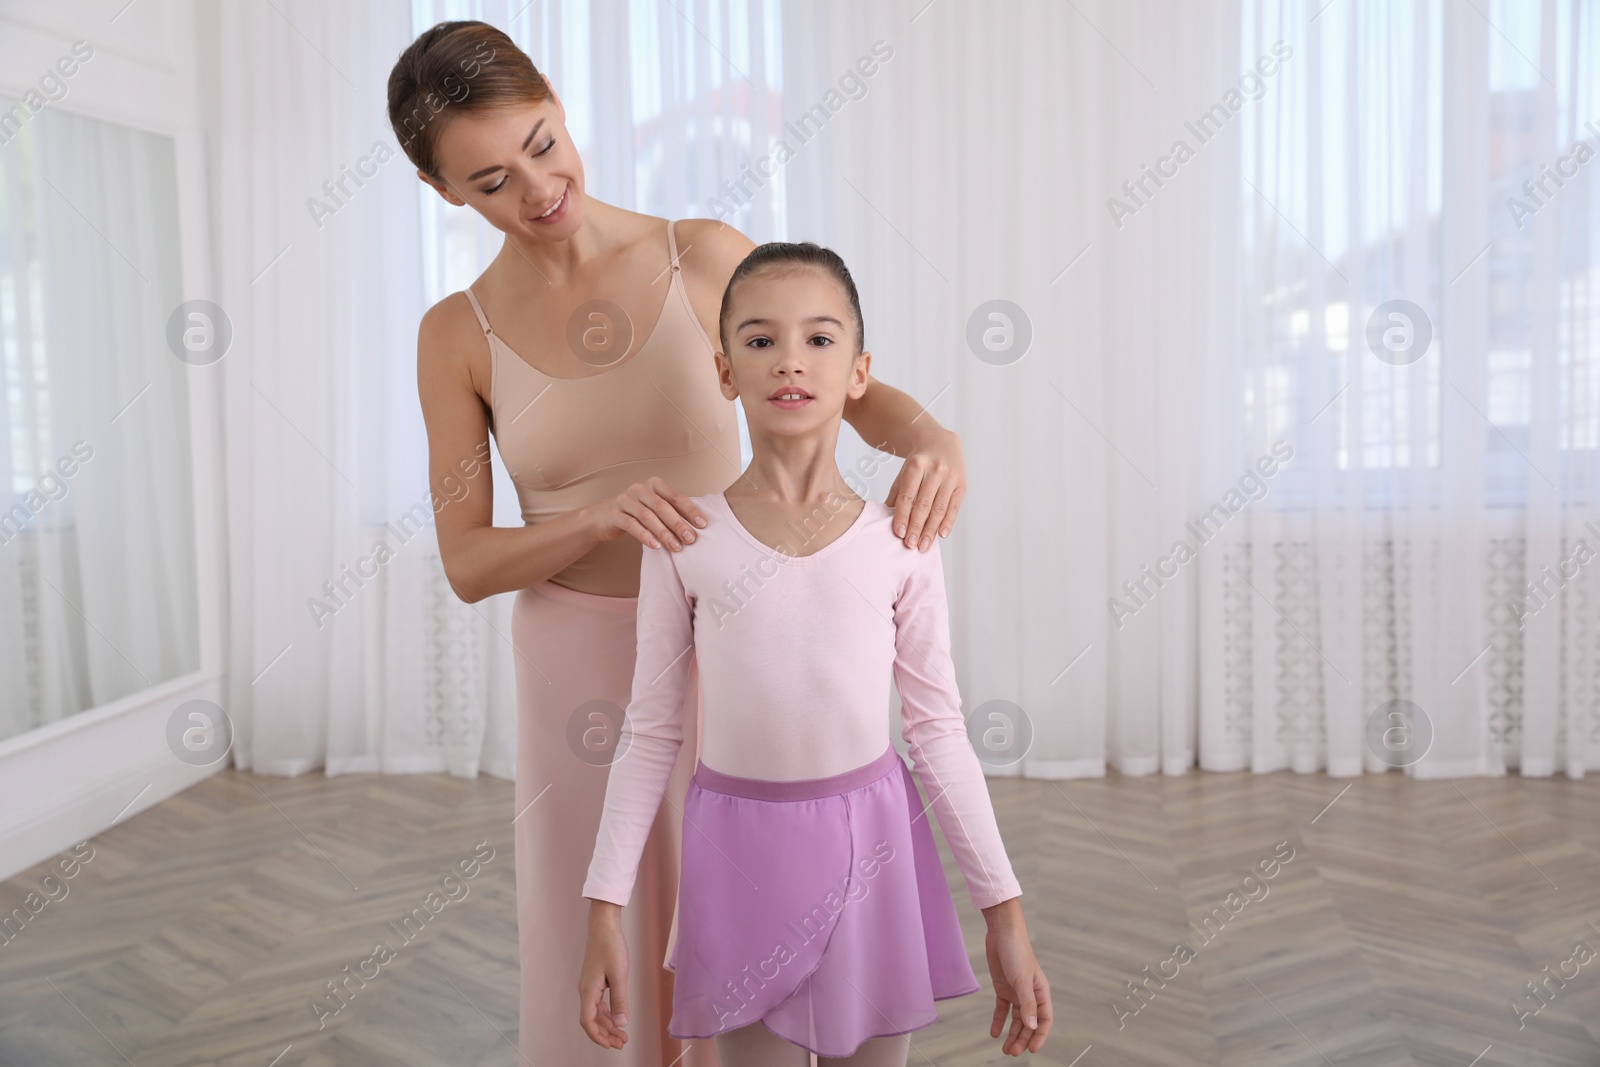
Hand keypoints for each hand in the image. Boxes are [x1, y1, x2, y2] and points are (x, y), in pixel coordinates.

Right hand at [578, 901, 629, 1047]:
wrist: (603, 925)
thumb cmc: (611, 946)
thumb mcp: (619, 974)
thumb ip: (620, 999)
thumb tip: (621, 1023)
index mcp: (588, 990)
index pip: (588, 1021)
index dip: (598, 1036)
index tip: (611, 1045)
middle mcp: (585, 990)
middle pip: (592, 1020)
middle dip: (606, 1034)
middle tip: (622, 1043)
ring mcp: (589, 985)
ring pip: (596, 1012)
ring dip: (608, 1025)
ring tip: (622, 1035)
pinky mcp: (595, 980)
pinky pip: (598, 1003)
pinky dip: (607, 1013)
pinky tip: (617, 1017)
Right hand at [591, 476, 707, 551]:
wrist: (603, 517)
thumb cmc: (637, 513)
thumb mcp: (654, 507)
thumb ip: (672, 511)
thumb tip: (698, 526)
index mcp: (654, 484)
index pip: (675, 496)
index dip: (690, 510)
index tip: (702, 525)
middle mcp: (639, 488)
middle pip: (662, 506)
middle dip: (678, 524)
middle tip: (691, 539)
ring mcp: (625, 500)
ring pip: (647, 516)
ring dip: (664, 533)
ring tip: (676, 547)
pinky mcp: (614, 514)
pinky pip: (631, 525)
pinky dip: (645, 536)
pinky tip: (655, 546)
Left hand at [886, 428, 964, 550]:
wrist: (941, 442)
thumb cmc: (919, 462)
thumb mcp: (904, 472)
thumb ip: (896, 493)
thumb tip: (886, 517)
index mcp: (916, 466)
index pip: (908, 496)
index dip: (903, 516)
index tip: (900, 534)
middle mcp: (935, 470)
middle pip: (923, 505)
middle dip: (917, 527)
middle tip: (911, 545)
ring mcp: (950, 477)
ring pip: (939, 509)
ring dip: (931, 530)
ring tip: (924, 546)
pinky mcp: (962, 484)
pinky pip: (954, 507)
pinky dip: (948, 522)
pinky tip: (941, 535)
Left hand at [984, 904, 1050, 1054]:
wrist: (1002, 932)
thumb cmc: (1017, 951)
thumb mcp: (1022, 980)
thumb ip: (1027, 1004)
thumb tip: (1032, 1026)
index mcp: (1041, 992)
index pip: (1044, 1020)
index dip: (1039, 1036)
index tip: (1032, 1050)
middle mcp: (1030, 994)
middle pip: (1029, 1023)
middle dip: (1023, 1039)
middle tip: (1012, 1052)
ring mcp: (1016, 992)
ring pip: (1016, 1019)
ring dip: (1012, 1034)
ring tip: (1005, 1048)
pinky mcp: (1003, 987)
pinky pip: (1002, 1009)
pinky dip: (999, 1021)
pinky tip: (994, 1033)